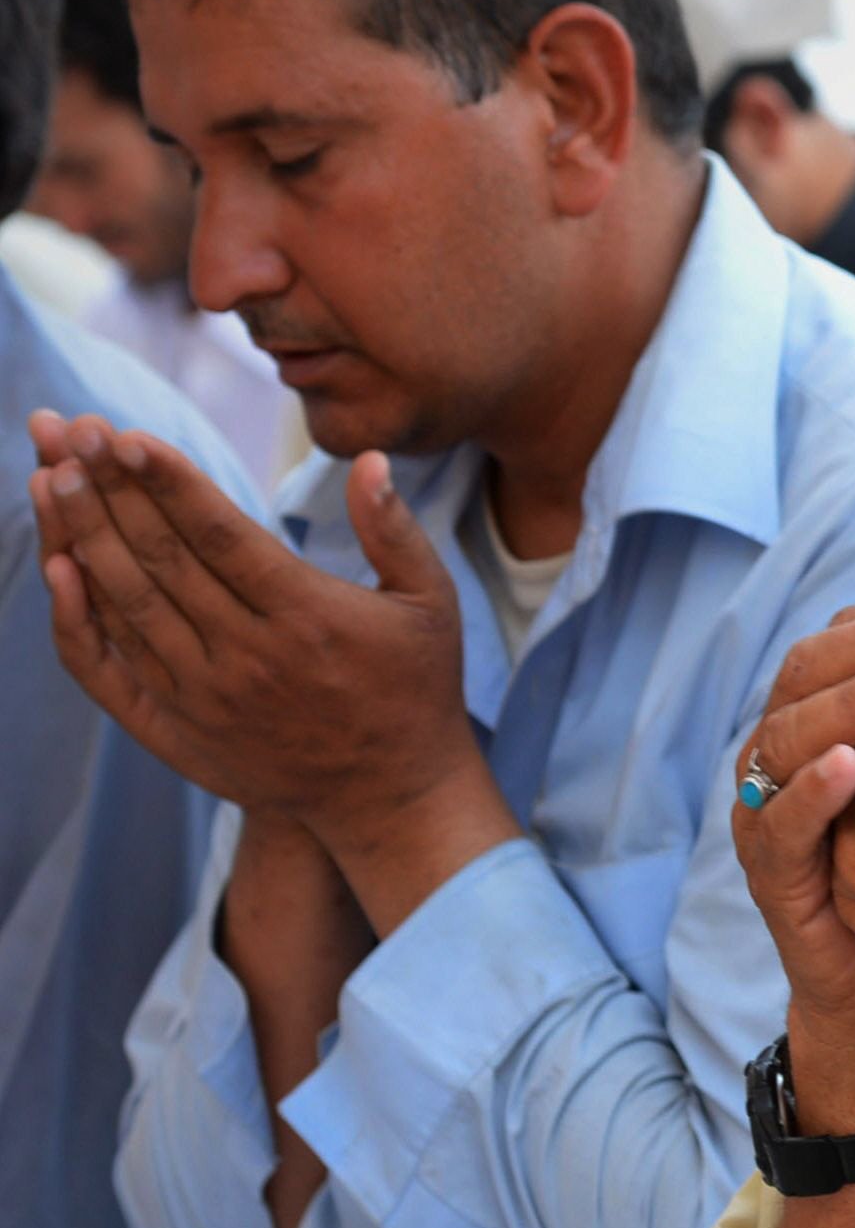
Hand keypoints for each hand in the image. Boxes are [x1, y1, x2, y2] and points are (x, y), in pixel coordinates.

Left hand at [29, 413, 489, 873]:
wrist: (389, 796)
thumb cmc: (414, 687)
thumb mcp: (430, 602)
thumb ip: (393, 529)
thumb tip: (366, 460)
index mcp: (309, 615)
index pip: (221, 534)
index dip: (170, 482)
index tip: (127, 435)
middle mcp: (248, 655)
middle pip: (161, 558)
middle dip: (110, 489)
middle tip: (73, 431)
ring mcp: (203, 695)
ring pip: (127, 603)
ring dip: (83, 535)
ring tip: (49, 476)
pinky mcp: (175, 729)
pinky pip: (109, 668)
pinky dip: (77, 618)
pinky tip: (59, 567)